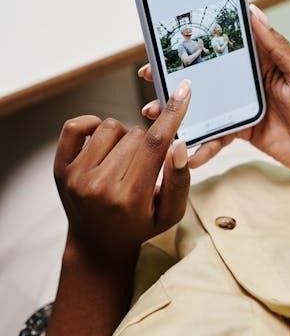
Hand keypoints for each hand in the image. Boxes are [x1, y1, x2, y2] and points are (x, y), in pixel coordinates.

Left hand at [53, 79, 191, 266]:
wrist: (97, 244)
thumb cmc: (140, 226)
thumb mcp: (170, 213)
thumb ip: (179, 180)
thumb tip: (178, 144)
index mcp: (130, 198)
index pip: (154, 144)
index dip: (172, 114)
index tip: (183, 90)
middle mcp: (99, 187)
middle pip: (136, 133)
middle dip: (148, 141)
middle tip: (145, 165)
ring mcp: (76, 177)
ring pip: (111, 126)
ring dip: (124, 136)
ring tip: (125, 160)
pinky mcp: (60, 168)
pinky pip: (77, 126)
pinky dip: (94, 125)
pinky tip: (104, 142)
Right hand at [138, 7, 289, 178]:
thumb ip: (277, 45)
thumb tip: (254, 11)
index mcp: (260, 61)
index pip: (224, 45)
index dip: (199, 40)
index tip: (171, 37)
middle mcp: (246, 81)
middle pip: (206, 74)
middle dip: (177, 75)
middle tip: (150, 74)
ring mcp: (240, 106)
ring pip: (204, 105)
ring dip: (180, 109)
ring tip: (156, 112)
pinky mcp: (240, 131)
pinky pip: (216, 135)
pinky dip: (201, 144)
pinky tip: (186, 150)